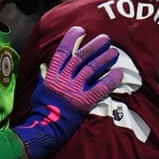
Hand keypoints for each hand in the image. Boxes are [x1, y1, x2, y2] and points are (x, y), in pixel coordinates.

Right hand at [13, 26, 120, 158]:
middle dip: (94, 46)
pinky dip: (110, 80)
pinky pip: (101, 87)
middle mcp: (64, 79)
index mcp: (52, 75)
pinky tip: (119, 74)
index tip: (80, 30)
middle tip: (106, 38)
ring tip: (114, 52)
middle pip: (81, 57)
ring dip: (105, 59)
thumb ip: (45, 76)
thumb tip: (45, 66)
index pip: (62, 52)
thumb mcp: (40, 88)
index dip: (71, 39)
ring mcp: (74, 89)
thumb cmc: (41, 109)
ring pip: (92, 69)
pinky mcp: (84, 101)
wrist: (46, 128)